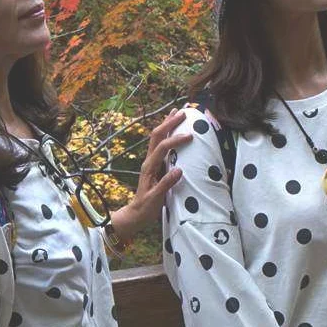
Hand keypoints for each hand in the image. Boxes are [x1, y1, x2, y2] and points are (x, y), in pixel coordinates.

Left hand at [105, 106, 189, 235]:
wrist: (136, 214)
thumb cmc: (146, 208)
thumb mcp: (155, 199)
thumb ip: (166, 184)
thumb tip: (179, 170)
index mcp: (149, 167)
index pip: (162, 148)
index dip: (175, 140)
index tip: (190, 136)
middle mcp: (149, 161)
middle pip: (157, 136)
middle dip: (169, 123)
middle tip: (183, 112)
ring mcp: (151, 161)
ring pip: (157, 138)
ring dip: (167, 124)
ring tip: (177, 112)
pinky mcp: (155, 165)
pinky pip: (160, 145)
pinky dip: (168, 134)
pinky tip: (174, 130)